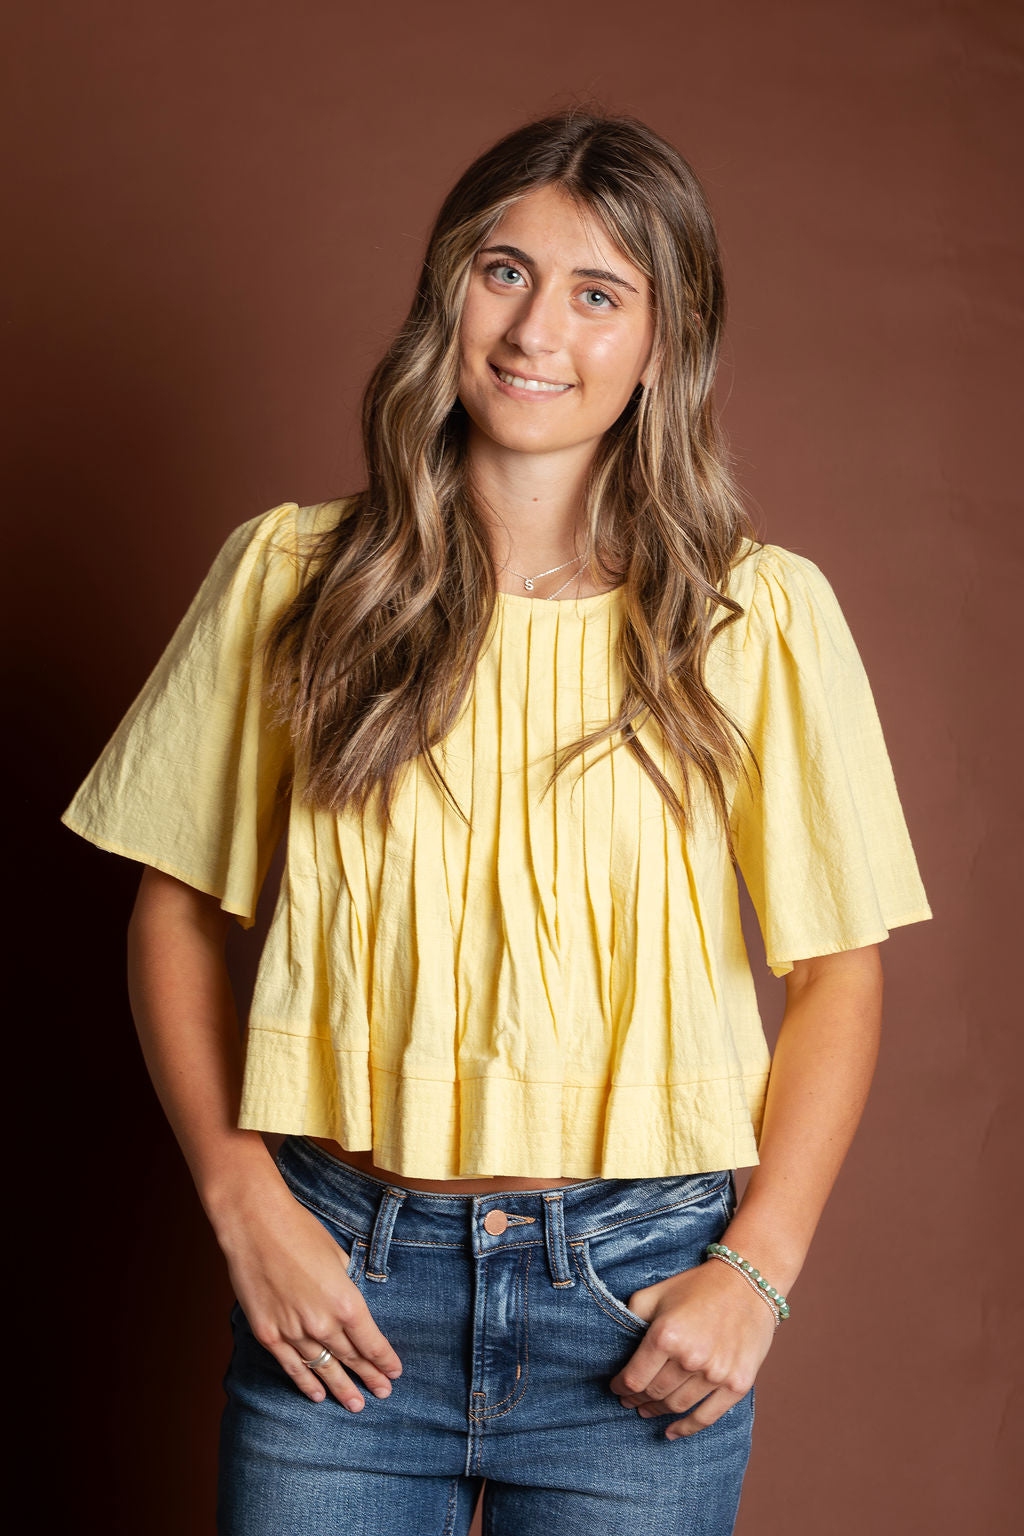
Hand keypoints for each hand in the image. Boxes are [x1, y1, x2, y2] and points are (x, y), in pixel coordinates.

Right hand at [215, 1182, 402, 1411]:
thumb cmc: (300, 1232)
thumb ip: (347, 1286)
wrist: (256, 1226)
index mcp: (346, 1301)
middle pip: (351, 1358)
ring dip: (341, 1387)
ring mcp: (293, 1332)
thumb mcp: (338, 1256)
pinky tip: (317, 1395)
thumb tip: (352, 1303)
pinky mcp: (269, 1334)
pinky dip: (305, 1383)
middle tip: (384, 1392)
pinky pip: (292, 1366)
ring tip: (356, 1405)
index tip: (394, 1372)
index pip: (371, 1342)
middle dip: (370, 1377)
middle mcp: (322, 1323)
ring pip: (323, 1368)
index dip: (385, 1360)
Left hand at [608, 1258, 776, 1437]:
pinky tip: (671, 1432)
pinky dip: (686, 1429)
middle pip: (654, 1393)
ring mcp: (716, 1374)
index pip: (633, 1378)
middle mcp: (690, 1357)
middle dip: (637, 1400)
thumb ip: (632, 1317)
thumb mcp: (656, 1293)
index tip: (616, 1389)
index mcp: (666, 1335)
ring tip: (647, 1411)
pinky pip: (706, 1417)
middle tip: (630, 1402)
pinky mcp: (737, 1384)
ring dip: (657, 1412)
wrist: (748, 1283)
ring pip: (676, 1406)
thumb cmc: (697, 1287)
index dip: (620, 1388)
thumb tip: (617, 1346)